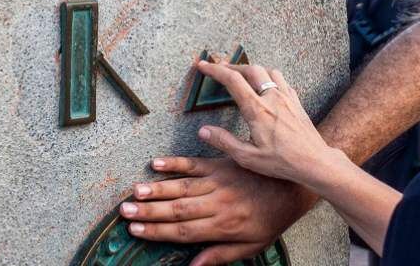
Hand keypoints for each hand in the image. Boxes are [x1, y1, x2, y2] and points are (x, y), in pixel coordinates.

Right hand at [125, 157, 315, 265]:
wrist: (295, 186)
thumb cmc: (273, 219)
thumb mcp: (253, 245)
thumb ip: (221, 256)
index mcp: (223, 226)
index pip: (184, 231)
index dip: (157, 231)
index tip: (135, 229)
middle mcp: (218, 204)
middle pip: (178, 209)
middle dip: (149, 211)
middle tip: (124, 211)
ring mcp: (220, 182)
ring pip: (183, 187)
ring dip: (157, 189)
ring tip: (135, 191)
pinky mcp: (224, 165)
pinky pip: (196, 164)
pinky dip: (176, 163)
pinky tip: (157, 163)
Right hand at [193, 60, 344, 187]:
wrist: (314, 161)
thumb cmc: (282, 162)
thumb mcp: (248, 157)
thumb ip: (224, 142)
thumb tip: (203, 130)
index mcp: (257, 109)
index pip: (233, 80)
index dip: (215, 70)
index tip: (203, 65)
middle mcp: (273, 98)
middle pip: (251, 69)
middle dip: (232, 66)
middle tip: (219, 68)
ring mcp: (287, 97)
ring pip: (269, 71)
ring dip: (253, 69)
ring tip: (242, 75)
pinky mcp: (296, 102)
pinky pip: (282, 81)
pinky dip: (269, 78)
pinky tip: (266, 87)